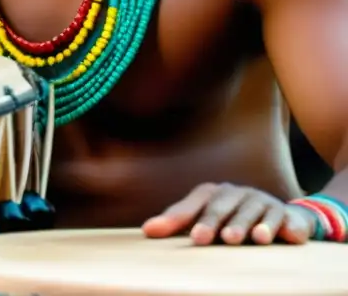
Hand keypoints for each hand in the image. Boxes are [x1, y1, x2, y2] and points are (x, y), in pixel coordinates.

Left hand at [142, 182, 315, 244]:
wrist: (279, 216)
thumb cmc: (230, 219)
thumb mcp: (203, 218)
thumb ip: (176, 223)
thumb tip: (146, 231)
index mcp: (214, 193)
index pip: (197, 203)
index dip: (185, 217)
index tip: (189, 236)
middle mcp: (237, 193)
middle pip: (223, 207)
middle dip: (214, 223)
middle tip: (208, 239)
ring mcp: (263, 202)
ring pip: (253, 212)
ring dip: (247, 225)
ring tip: (241, 239)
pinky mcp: (287, 215)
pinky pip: (284, 220)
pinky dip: (281, 227)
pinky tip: (277, 237)